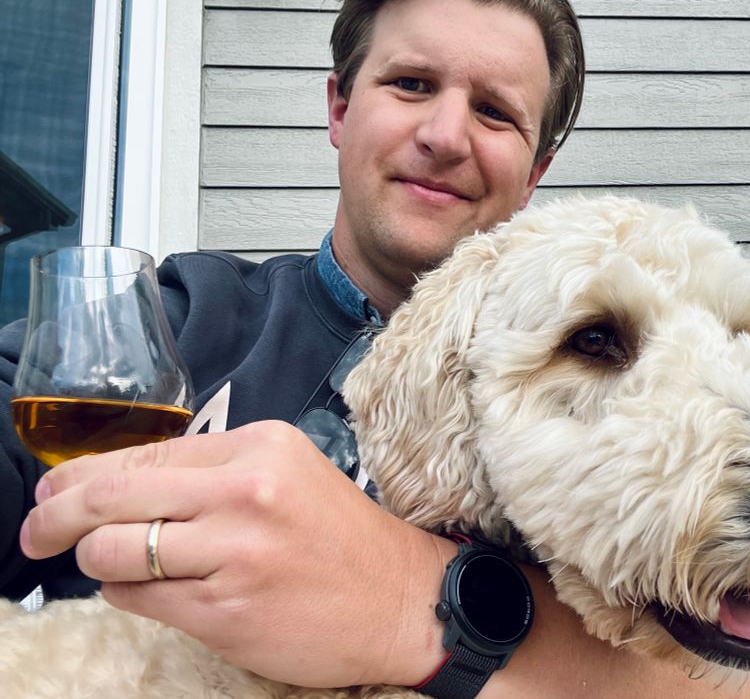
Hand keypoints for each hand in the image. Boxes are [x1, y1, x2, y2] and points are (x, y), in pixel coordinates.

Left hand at [20, 421, 454, 687]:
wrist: (402, 599)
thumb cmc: (341, 539)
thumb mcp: (287, 475)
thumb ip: (210, 474)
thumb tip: (114, 487)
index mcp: (260, 447)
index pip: (142, 454)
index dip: (81, 477)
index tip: (51, 495)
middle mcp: (246, 492)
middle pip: (111, 497)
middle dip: (54, 517)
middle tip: (34, 534)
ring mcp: (235, 554)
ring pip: (112, 552)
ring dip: (96, 563)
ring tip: (111, 567)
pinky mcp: (226, 612)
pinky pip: (139, 599)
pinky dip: (130, 595)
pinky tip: (158, 592)